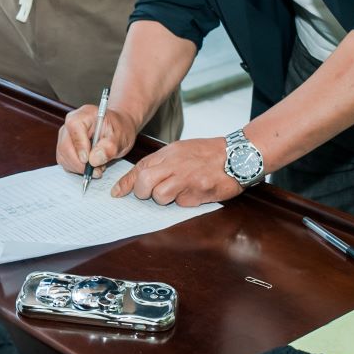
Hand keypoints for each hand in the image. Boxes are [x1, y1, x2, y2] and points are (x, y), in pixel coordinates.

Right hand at [56, 103, 136, 178]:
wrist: (117, 130)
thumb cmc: (118, 129)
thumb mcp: (120, 137)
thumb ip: (109, 147)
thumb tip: (94, 159)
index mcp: (84, 115)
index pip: (74, 128)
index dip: (79, 146)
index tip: (88, 160)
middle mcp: (71, 124)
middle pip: (65, 146)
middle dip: (80, 164)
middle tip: (97, 171)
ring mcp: (65, 136)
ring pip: (64, 157)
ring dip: (79, 167)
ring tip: (97, 167)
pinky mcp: (64, 147)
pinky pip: (65, 162)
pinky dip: (77, 168)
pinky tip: (90, 166)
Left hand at [112, 137, 239, 206]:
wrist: (237, 155)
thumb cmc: (208, 153)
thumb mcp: (181, 150)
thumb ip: (162, 162)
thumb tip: (142, 177)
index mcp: (168, 153)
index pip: (139, 168)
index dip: (125, 183)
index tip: (116, 194)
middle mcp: (174, 164)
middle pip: (144, 183)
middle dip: (142, 193)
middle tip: (149, 194)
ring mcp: (186, 179)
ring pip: (160, 197)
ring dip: (165, 199)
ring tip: (178, 191)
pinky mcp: (198, 192)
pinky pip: (181, 204)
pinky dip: (184, 202)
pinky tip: (194, 192)